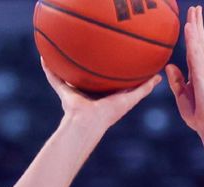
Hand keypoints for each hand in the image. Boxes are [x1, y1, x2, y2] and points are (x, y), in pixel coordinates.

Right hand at [41, 59, 161, 132]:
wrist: (88, 122)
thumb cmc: (110, 113)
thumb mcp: (130, 99)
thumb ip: (144, 89)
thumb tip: (159, 77)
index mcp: (103, 96)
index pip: (106, 80)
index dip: (108, 69)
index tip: (111, 56)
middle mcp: (88, 93)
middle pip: (87, 76)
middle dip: (87, 65)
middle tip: (89, 47)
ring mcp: (75, 93)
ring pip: (69, 76)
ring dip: (66, 64)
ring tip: (64, 48)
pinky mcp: (64, 92)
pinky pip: (54, 78)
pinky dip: (48, 69)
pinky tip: (44, 56)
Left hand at [165, 6, 203, 140]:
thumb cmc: (198, 116)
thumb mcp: (181, 96)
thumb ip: (176, 81)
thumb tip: (169, 66)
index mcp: (197, 74)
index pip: (194, 50)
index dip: (193, 36)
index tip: (190, 22)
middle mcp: (203, 69)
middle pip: (199, 42)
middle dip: (197, 24)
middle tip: (195, 8)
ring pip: (199, 44)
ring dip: (196, 26)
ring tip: (194, 10)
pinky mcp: (203, 74)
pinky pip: (196, 54)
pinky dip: (192, 40)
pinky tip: (189, 28)